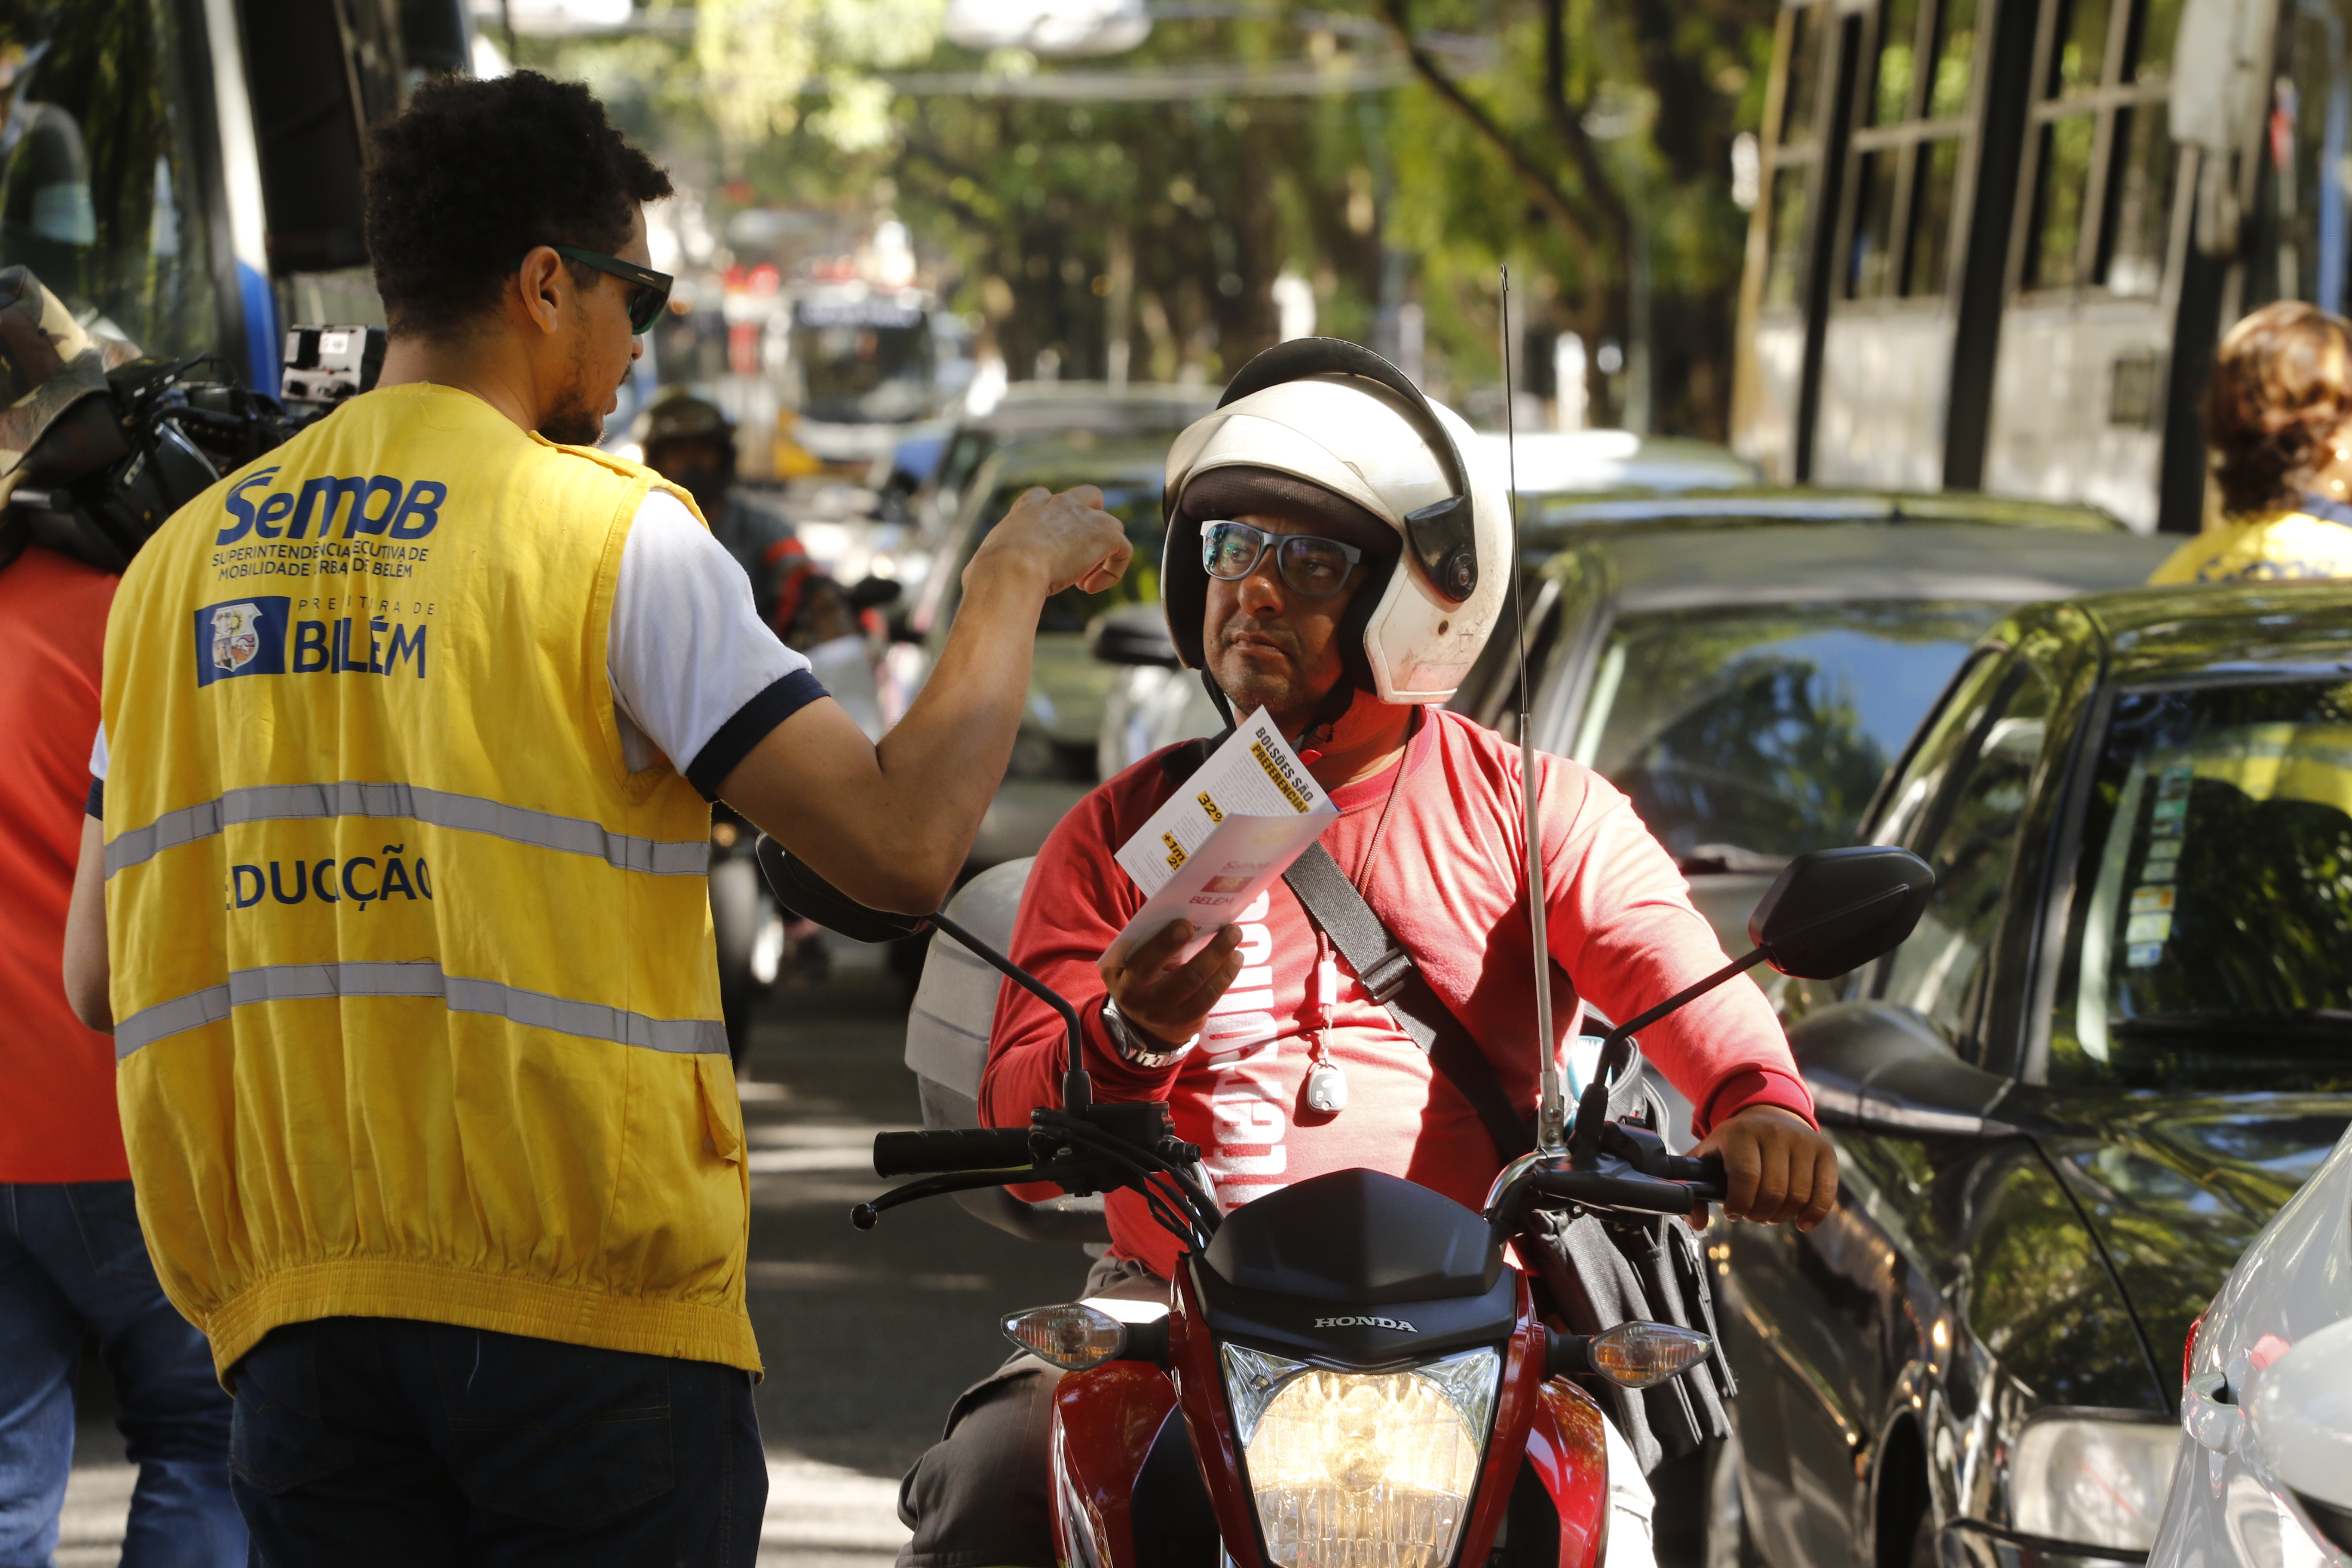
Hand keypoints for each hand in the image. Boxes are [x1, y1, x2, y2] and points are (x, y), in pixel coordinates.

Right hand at [965, 484, 1130, 598]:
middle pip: (1089, 497)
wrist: (1009, 570)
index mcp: (1028, 507)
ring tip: (1081, 581)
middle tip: (1076, 556)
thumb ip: (987, 563)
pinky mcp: (1104, 533)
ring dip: (1102, 553)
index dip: (1053, 523)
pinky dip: (1114, 571)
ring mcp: (1084, 516)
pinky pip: (1124, 549)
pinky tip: (1090, 588)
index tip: (1046, 553)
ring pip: (1111, 525)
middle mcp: (1058, 504)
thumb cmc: (989, 572)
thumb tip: (976, 577)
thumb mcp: (982, 562)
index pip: (1047, 498)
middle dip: (1090, 523)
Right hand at [1099, 919, 1241, 1050]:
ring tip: (1235, 940)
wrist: (1141, 1020)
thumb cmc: (1138, 974)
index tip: (1186, 924)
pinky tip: (1235, 960)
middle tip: (1231, 929)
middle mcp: (1145, 1005)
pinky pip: (1210, 1001)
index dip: (1165, 945)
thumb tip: (1181, 913)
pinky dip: (1225, 977)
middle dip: (1211, 953)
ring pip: (1203, 992)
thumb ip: (1144, 943)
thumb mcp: (1129, 962)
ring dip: (1224, 964)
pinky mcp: (1187, 1024)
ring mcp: (1168, 1018)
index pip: (1144, 965)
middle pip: (1184, 980)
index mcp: (1125, 983)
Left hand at [1691, 1105, 1838, 1231]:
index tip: (1733, 1213)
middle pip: (1773, 1192)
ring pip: (1798, 1196)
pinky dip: (1814, 1214)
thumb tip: (1698, 1223)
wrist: (1767, 1115)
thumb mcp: (1706, 1158)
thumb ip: (1693, 1190)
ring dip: (1782, 1216)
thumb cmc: (1733, 1145)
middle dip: (1759, 1214)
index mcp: (1740, 1133)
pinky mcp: (1824, 1150)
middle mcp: (1774, 1132)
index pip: (1745, 1176)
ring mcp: (1802, 1140)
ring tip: (1770, 1212)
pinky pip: (1825, 1192)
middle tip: (1752, 1214)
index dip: (1740, 1203)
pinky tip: (1802, 1222)